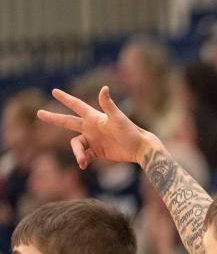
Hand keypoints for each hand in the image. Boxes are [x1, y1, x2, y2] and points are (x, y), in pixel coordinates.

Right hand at [37, 86, 156, 167]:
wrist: (140, 148)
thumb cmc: (130, 131)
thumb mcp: (117, 118)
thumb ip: (108, 105)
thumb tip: (104, 88)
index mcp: (95, 117)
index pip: (76, 105)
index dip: (65, 99)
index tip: (54, 91)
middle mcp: (92, 127)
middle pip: (68, 121)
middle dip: (54, 118)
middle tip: (39, 113)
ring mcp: (94, 140)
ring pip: (76, 144)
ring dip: (77, 152)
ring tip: (82, 160)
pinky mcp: (98, 152)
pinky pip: (84, 155)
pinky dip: (82, 160)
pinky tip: (83, 165)